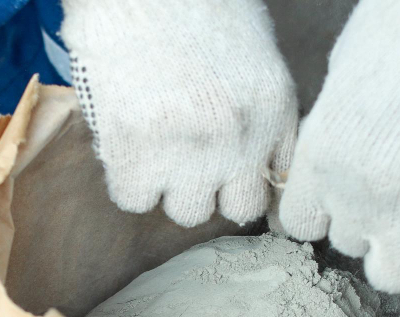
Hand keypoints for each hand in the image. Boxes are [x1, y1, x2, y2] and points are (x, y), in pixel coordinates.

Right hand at [60, 0, 297, 227]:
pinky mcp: (135, 150)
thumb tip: (246, 151)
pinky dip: (127, 182)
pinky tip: (125, 149)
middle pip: (236, 209)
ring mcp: (187, 149)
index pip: (274, 182)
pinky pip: (134, 199)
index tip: (228, 171)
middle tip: (188, 162)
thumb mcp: (251, 49)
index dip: (247, 179)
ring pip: (186, 212)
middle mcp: (238, 137)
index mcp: (273, 108)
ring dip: (171, 189)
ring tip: (153, 152)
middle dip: (216, 190)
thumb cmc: (190, 3)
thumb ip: (256, 106)